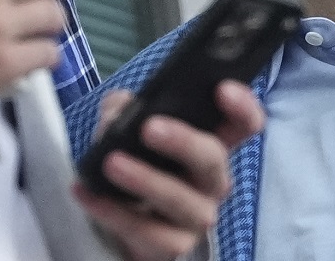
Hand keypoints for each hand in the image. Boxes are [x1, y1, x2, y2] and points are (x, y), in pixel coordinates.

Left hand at [74, 81, 264, 260]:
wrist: (123, 223)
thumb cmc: (138, 166)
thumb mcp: (129, 131)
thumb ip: (123, 110)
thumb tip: (118, 107)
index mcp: (212, 144)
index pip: (244, 124)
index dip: (242, 106)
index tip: (222, 89)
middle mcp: (212, 181)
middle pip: (214, 158)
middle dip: (184, 141)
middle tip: (150, 128)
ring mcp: (196, 216)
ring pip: (182, 200)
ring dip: (147, 180)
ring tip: (111, 163)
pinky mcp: (172, 245)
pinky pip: (147, 232)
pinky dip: (116, 212)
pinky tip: (90, 194)